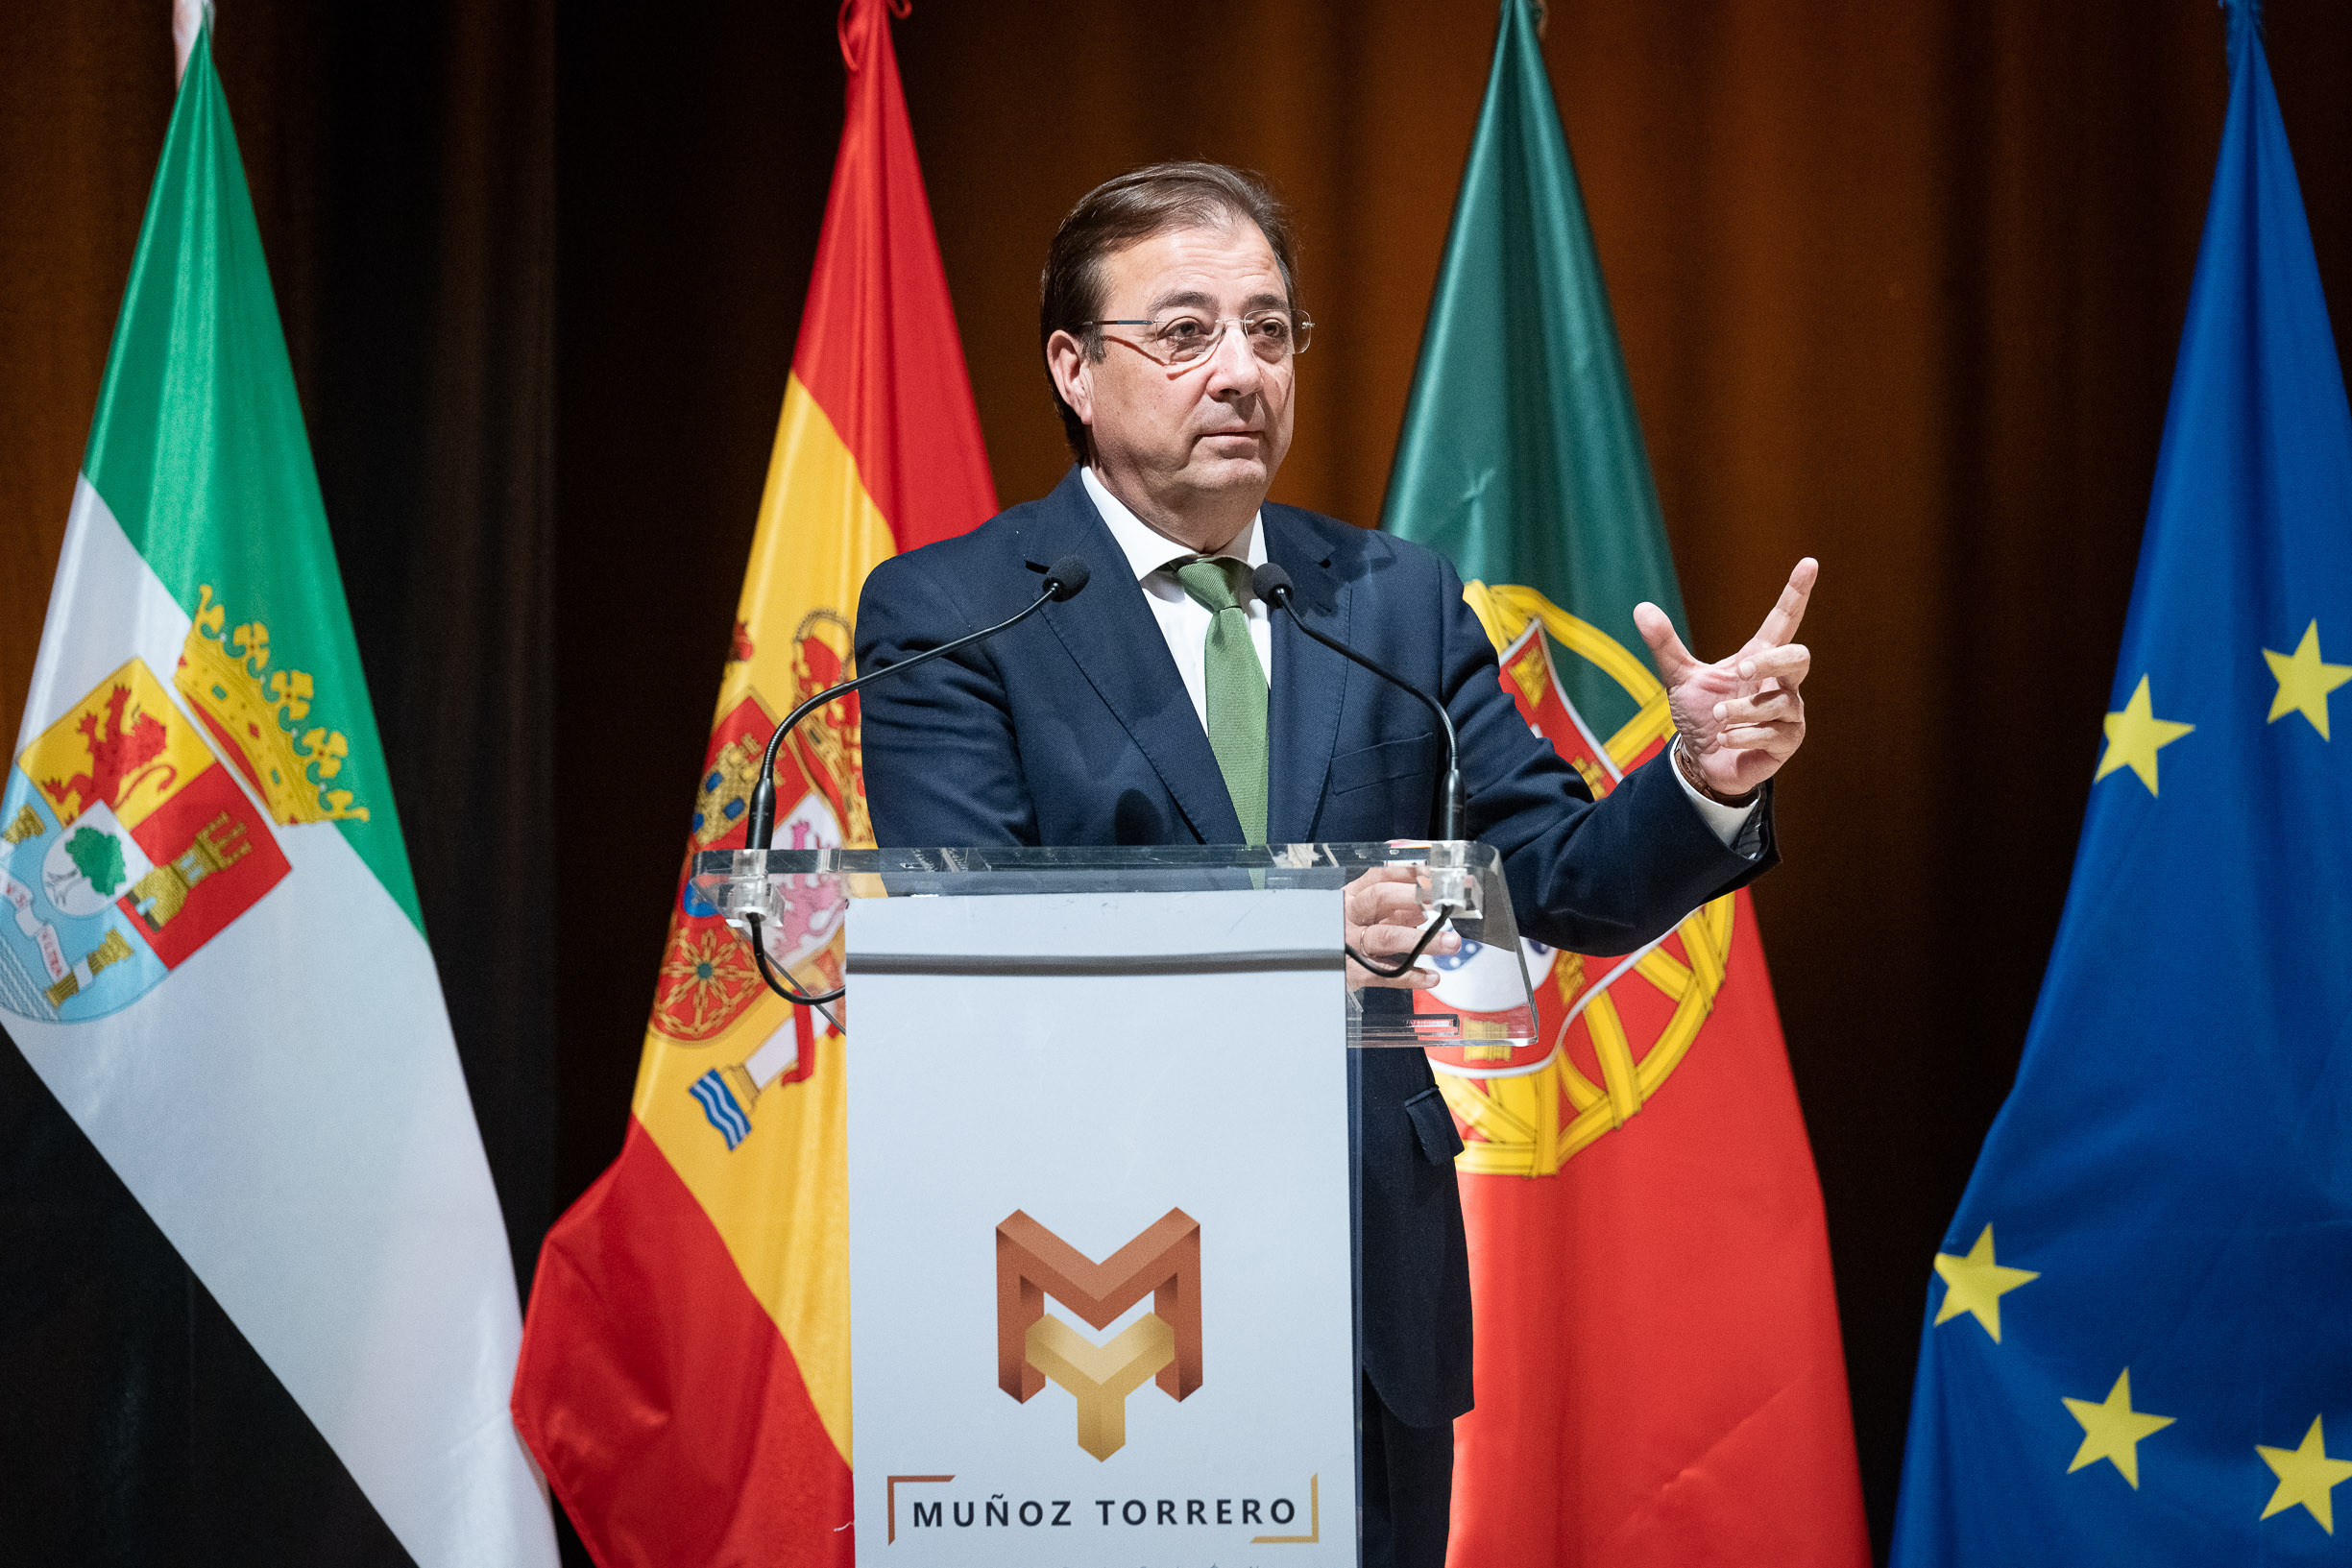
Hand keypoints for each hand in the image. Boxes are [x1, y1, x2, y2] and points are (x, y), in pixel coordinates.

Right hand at [1343, 865, 1459, 989]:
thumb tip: (1428, 902)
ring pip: (1386, 937)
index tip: (1438, 877)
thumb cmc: (1346, 933)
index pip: (1382, 875)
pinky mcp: (1354, 971)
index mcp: (1353, 894)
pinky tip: (1431, 977)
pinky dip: (1410, 976)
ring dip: (1422, 940)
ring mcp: (1351, 943)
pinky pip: (1385, 974)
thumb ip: (1394, 907)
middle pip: (1380, 899)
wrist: (1316, 963)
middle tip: (1444, 904)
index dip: (1412, 874)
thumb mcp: (1364, 913)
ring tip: (1450, 943)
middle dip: (1415, 898)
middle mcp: (1351, 915)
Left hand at [1632, 558, 1815, 801]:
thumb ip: (1665, 645)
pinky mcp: (1787, 741)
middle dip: (1772, 663)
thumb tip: (1640, 607)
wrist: (1702, 761)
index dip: (1796, 593)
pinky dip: (1744, 735)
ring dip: (1743, 710)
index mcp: (1758, 658)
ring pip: (1781, 701)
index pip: (1784, 620)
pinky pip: (1775, 733)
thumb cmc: (1701, 716)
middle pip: (1798, 657)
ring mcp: (1788, 712)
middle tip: (1743, 671)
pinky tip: (1725, 738)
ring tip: (1718, 717)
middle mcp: (1780, 682)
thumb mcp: (1680, 678)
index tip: (1808, 563)